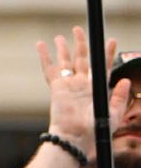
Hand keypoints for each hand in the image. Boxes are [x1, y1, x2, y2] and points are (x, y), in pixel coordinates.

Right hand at [37, 27, 129, 154]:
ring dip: (64, 47)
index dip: (107, 53)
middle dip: (82, 43)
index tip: (111, 40)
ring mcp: (68, 84)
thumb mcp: (114, 114)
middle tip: (79, 29)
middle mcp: (82, 84)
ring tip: (61, 36)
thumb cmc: (95, 130)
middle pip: (82, 58)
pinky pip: (49, 68)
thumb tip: (125, 80)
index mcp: (97, 89)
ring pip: (65, 61)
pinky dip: (44, 56)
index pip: (103, 66)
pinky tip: (41, 45)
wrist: (76, 137)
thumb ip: (120, 97)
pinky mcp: (56, 86)